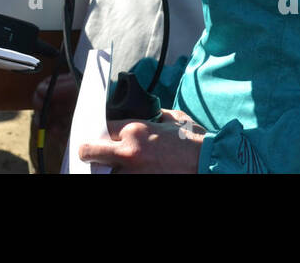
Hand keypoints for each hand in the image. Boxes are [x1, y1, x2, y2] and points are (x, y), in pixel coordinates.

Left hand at [78, 108, 206, 173]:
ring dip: (111, 169)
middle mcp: (128, 153)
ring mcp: (133, 175)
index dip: (101, 132)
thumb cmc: (194, 142)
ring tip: (120, 166)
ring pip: (106, 173)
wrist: (210, 164)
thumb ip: (154, 117)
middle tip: (93, 155)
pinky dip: (125, 175)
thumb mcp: (173, 119)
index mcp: (135, 131)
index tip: (102, 136)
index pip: (101, 129)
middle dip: (89, 153)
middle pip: (90, 153)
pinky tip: (132, 172)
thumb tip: (148, 116)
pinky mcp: (142, 185)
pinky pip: (122, 179)